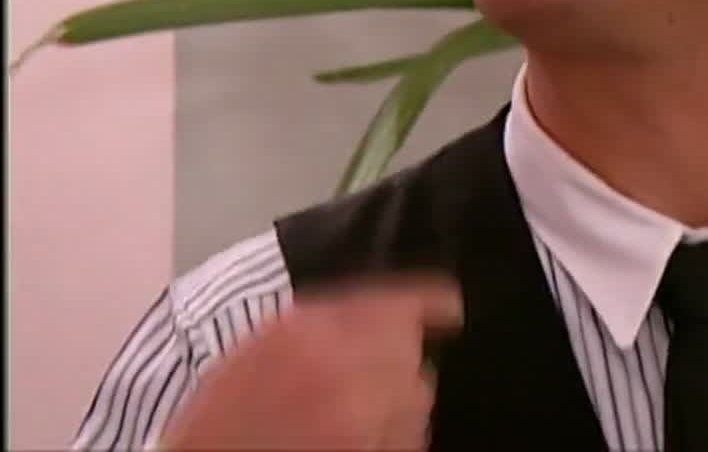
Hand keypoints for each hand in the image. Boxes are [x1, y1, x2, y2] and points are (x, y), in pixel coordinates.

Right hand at [161, 274, 462, 450]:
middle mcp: (347, 371)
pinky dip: (393, 437)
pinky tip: (359, 438)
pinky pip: (408, 439)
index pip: (400, 304)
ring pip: (417, 399)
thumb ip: (331, 317)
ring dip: (398, 402)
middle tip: (365, 376)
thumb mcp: (269, 343)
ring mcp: (363, 423)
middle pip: (412, 353)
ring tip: (354, 413)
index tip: (449, 308)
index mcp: (312, 330)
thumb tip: (394, 309)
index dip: (432, 302)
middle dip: (397, 361)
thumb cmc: (226, 412)